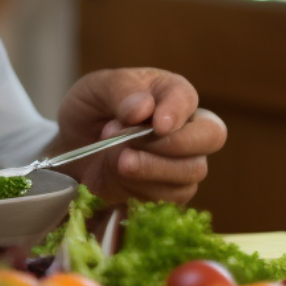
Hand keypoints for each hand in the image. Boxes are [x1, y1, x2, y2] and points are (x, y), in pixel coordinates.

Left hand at [54, 68, 225, 205]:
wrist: (74, 148)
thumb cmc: (91, 111)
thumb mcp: (95, 88)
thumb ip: (120, 90)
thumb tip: (142, 109)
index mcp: (171, 92)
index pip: (187, 99)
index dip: (176, 113)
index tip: (157, 124)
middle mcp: (186, 125)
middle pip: (211, 136)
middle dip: (175, 145)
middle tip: (131, 149)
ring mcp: (183, 160)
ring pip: (193, 171)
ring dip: (153, 170)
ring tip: (117, 161)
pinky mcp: (171, 189)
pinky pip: (173, 197)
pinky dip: (144, 189)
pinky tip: (120, 177)